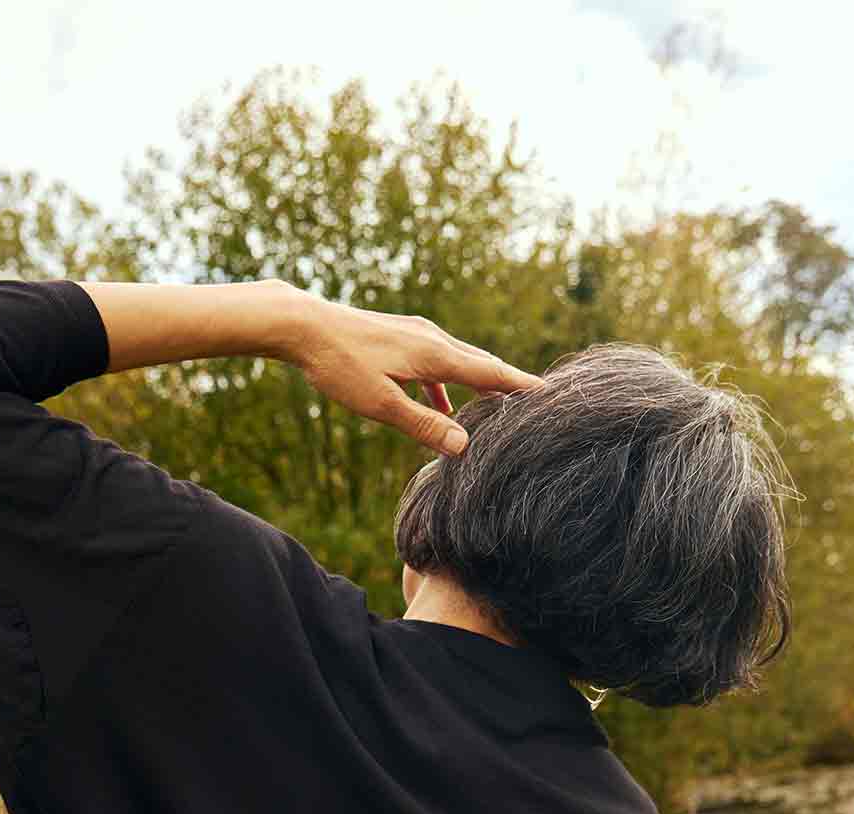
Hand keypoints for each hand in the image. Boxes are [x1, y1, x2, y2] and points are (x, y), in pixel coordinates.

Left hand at [283, 291, 542, 456]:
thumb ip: (423, 426)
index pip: (491, 373)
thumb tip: (463, 447)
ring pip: (458, 363)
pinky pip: (435, 364)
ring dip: (477, 387)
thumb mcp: (382, 405)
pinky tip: (442, 407)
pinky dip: (447, 385)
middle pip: (481, 365)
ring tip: (494, 412)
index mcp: (435, 355)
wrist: (304, 325)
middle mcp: (432, 339)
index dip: (520, 386)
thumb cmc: (340, 366)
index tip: (550, 395)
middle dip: (507, 386)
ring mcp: (416, 336)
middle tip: (535, 405)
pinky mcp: (399, 339)